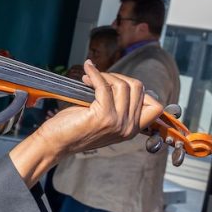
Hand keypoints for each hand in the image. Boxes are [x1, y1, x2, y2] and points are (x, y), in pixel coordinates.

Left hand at [8, 60, 163, 185]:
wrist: (56, 142)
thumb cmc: (75, 128)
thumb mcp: (106, 120)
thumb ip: (119, 107)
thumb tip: (123, 81)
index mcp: (132, 130)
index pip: (155, 106)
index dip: (140, 90)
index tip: (120, 83)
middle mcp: (128, 128)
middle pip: (138, 88)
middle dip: (118, 77)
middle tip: (99, 78)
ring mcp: (117, 123)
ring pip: (123, 85)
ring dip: (105, 75)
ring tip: (89, 78)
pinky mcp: (103, 116)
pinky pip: (104, 86)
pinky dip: (95, 73)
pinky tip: (87, 69)